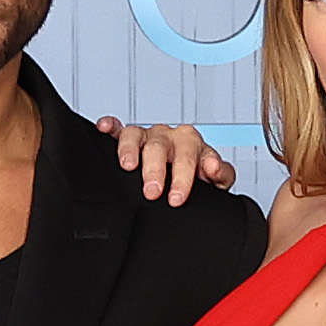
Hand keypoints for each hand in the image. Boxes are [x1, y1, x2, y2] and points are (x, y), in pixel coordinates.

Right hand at [100, 114, 239, 203]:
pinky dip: (111, 126)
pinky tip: (104, 128)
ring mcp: (148, 136)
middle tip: (152, 192)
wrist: (188, 178)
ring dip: (131, 149)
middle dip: (155, 170)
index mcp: (192, 144)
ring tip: (128, 166)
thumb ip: (222, 174)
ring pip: (136, 135)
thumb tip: (213, 167)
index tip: (177, 198)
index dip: (182, 178)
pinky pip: (118, 128)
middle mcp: (169, 137)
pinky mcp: (129, 138)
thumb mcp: (217, 180)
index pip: (188, 157)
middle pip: (159, 148)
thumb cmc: (200, 178)